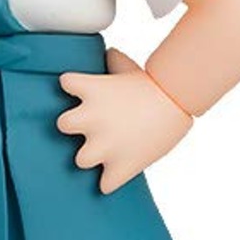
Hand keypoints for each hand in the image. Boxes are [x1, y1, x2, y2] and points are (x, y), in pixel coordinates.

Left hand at [57, 49, 192, 194]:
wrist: (177, 100)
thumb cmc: (153, 82)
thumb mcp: (127, 65)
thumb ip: (112, 62)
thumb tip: (108, 54)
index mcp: (90, 90)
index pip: (66, 83)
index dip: (73, 85)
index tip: (82, 89)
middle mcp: (90, 118)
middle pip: (62, 125)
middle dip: (73, 126)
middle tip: (89, 126)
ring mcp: (104, 146)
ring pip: (80, 160)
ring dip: (91, 157)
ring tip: (104, 152)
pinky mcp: (121, 167)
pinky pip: (105, 185)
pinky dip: (111, 181)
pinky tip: (118, 172)